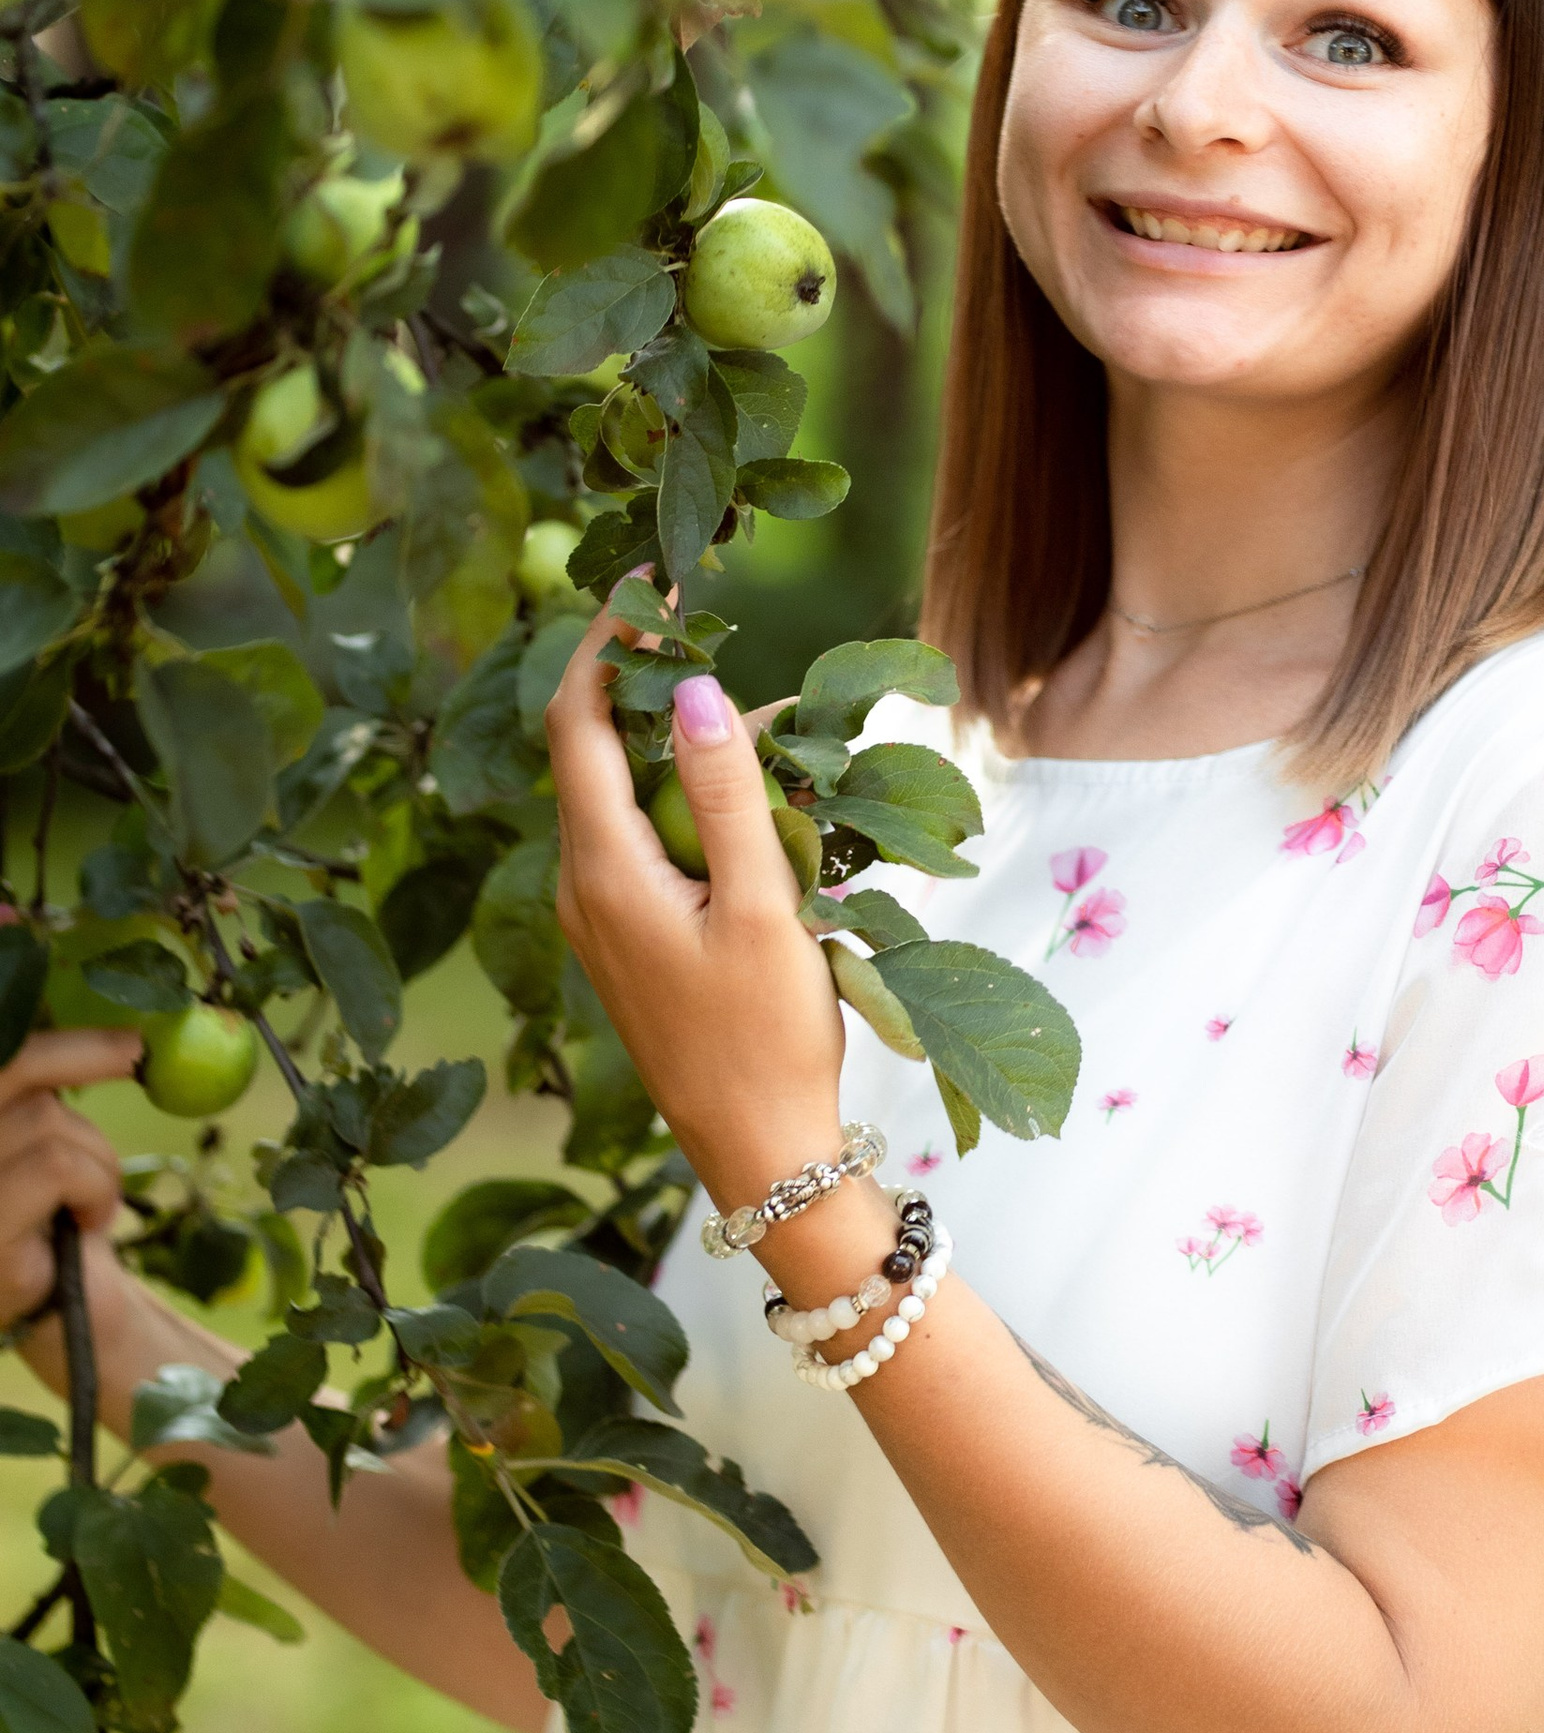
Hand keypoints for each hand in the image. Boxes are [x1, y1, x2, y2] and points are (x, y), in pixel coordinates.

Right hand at [0, 1029, 139, 1330]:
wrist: (62, 1312)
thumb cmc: (53, 1219)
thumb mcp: (41, 1143)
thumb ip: (39, 1092)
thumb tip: (104, 1027)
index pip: (0, 1056)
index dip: (48, 1034)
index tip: (114, 1031)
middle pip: (9, 1068)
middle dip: (80, 1053)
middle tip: (136, 1054)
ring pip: (47, 1122)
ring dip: (96, 1157)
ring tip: (93, 1198)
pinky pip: (60, 1167)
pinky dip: (95, 1187)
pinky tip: (88, 1221)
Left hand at [546, 605, 853, 1218]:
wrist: (759, 1154)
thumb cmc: (766, 1036)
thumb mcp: (759, 906)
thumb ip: (726, 793)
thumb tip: (692, 686)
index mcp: (603, 868)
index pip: (577, 722)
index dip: (606, 641)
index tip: (650, 578)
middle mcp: (583, 884)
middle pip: (596, 750)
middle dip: (653, 684)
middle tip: (716, 630)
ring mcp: (603, 915)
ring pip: (628, 796)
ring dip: (686, 750)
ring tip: (777, 729)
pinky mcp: (632, 938)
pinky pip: (649, 842)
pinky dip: (695, 804)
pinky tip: (767, 807)